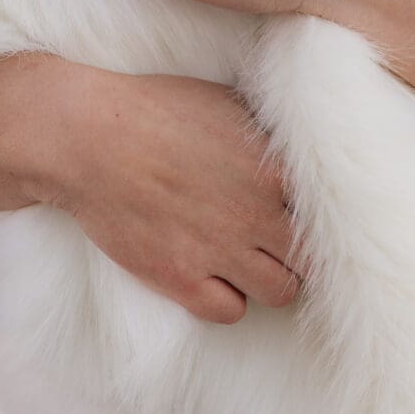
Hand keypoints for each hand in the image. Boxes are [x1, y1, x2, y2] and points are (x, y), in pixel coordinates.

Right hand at [42, 69, 302, 324]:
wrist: (86, 138)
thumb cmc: (152, 109)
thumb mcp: (223, 101)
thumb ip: (266, 132)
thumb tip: (296, 145)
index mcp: (272, 168)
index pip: (328, 210)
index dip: (313, 211)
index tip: (296, 209)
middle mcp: (256, 213)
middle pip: (312, 257)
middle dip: (297, 249)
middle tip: (275, 238)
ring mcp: (220, 250)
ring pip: (282, 291)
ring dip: (270, 277)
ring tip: (249, 259)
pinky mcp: (181, 278)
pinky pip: (230, 312)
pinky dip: (226, 298)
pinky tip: (212, 274)